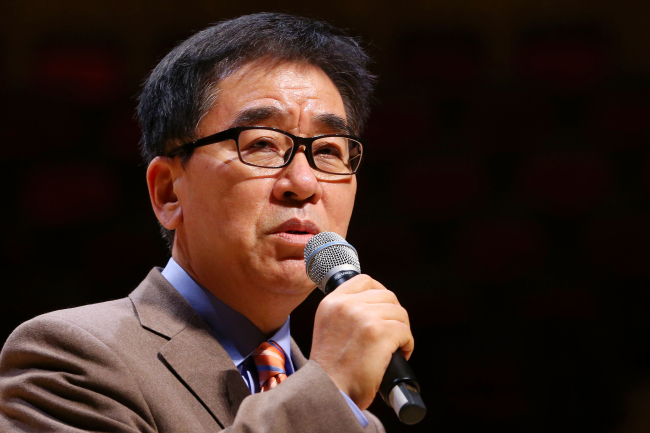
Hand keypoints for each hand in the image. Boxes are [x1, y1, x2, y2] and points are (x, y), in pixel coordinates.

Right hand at [309, 274, 413, 410]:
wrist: (329, 392)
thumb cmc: (332, 369)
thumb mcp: (328, 327)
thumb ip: (345, 312)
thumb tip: (376, 305)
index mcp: (331, 302)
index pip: (365, 281)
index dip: (380, 293)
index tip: (383, 311)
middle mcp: (345, 305)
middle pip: (387, 295)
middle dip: (394, 315)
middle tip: (391, 334)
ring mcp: (363, 317)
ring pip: (399, 313)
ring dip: (402, 331)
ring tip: (394, 347)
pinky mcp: (379, 332)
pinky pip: (405, 331)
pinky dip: (407, 345)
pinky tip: (398, 355)